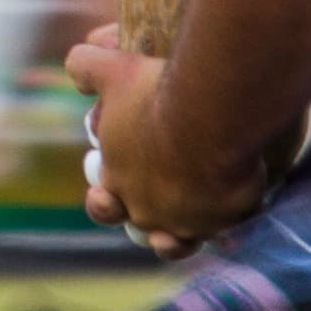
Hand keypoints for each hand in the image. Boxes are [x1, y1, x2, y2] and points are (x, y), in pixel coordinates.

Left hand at [67, 32, 268, 256]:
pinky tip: (233, 217)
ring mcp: (184, 222)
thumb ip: (87, 67)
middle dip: (144, 219)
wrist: (210, 116)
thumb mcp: (113, 70)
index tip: (112, 188)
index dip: (107, 199)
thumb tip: (77, 68)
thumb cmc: (156, 95)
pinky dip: (228, 225)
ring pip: (179, 242)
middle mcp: (146, 210)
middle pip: (141, 226)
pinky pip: (226, 231)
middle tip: (154, 206)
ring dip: (181, 238)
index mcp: (117, 181)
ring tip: (187, 229)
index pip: (105, 203)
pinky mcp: (222, 221)